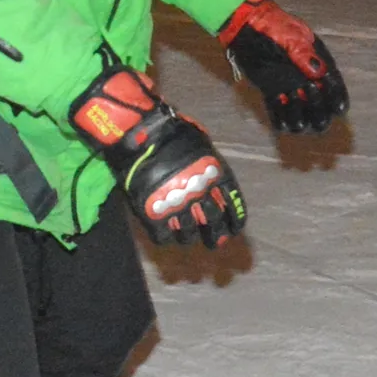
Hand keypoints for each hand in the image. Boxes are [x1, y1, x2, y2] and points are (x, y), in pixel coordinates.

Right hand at [69, 66, 246, 246]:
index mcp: (214, 176)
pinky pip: (162, 237)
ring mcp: (176, 205)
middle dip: (216, 237)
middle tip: (216, 243)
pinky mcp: (153, 214)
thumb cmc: (171, 132)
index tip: (235, 229)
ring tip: (188, 238)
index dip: (235, 220)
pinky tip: (166, 236)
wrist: (140, 134)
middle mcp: (199, 194)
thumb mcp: (200, 143)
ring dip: (190, 238)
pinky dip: (166, 238)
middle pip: (213, 223)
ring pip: (188, 234)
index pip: (233, 204)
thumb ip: (209, 161)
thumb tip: (214, 173)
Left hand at [219, 0, 348, 133]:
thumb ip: (304, 55)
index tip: (337, 107)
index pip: (335, 90)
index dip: (338, 100)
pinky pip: (279, 116)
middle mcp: (307, 81)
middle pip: (322, 112)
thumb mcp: (291, 37)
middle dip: (319, 112)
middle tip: (305, 92)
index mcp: (318, 65)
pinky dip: (279, 118)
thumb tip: (320, 72)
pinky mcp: (272, 92)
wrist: (247, 26)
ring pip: (302, 118)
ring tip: (287, 96)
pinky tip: (276, 106)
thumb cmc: (273, 27)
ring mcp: (290, 89)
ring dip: (298, 114)